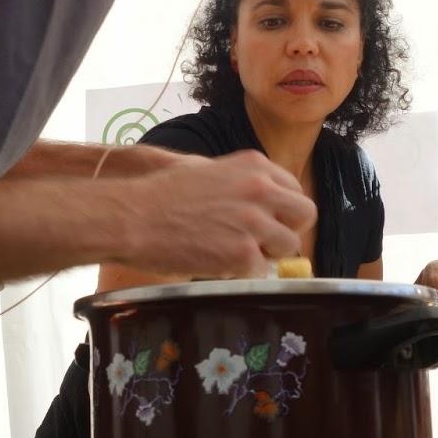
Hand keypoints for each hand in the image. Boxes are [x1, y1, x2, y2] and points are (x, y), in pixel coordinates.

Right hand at [118, 150, 315, 279]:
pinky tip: (217, 262)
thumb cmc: (159, 194)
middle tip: (265, 241)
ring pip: (288, 246)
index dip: (283, 209)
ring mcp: (255, 222)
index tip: (270, 220)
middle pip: (304, 214)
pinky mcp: (244, 254)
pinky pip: (261, 270)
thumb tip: (258, 202)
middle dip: (288, 230)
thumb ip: (238, 182)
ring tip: (234, 253)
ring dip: (267, 254)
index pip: (294, 189)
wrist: (133, 217)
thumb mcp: (205, 169)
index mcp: (254, 166)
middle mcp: (262, 190)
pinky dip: (242, 272)